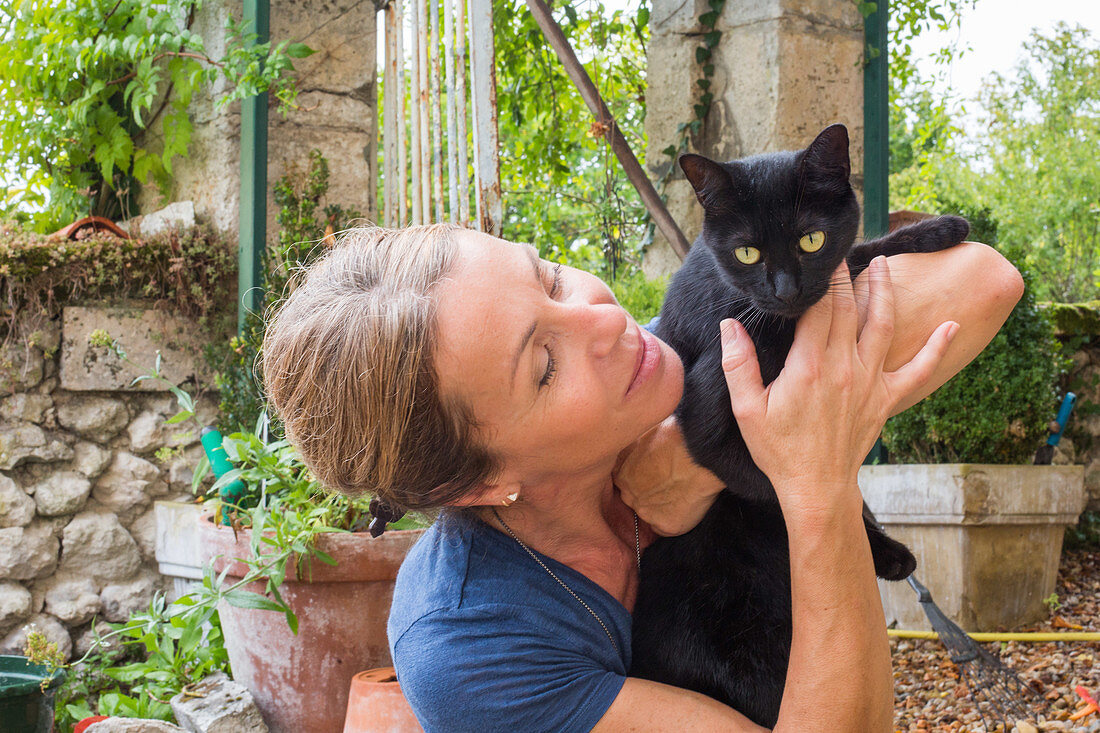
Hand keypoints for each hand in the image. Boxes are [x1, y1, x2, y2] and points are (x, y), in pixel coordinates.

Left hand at [614, 417, 724, 535]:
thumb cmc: (676, 438)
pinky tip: (688, 502)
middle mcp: (630, 496)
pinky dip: (677, 519)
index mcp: (622, 475)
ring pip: (652, 515)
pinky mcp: (666, 526)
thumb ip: (634, 452)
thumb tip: (636, 454)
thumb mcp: (644, 436)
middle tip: (670, 484)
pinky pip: (667, 528)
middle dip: (650, 495)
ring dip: (663, 507)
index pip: (625, 484)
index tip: (655, 476)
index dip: (641, 480)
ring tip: (682, 490)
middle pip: (637, 501)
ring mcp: (647, 513)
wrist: (699, 454)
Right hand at [719, 257, 957, 511]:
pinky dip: (937, 348)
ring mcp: (870, 382)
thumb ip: (739, 364)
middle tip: (845, 250)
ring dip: (885, 292)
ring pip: (883, 326)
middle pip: (850, 309)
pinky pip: (919, 370)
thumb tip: (729, 324)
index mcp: (809, 367)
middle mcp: (844, 368)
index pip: (819, 309)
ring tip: (884, 265)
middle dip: (848, 276)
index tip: (820, 257)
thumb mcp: (747, 410)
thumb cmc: (779, 450)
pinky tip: (951, 326)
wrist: (816, 488)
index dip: (822, 280)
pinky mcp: (886, 399)